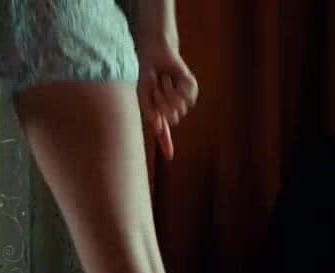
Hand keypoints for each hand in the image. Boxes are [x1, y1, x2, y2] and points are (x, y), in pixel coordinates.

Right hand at [136, 36, 198, 159]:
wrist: (155, 54)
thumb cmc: (146, 75)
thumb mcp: (143, 95)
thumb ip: (150, 112)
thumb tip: (159, 127)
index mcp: (160, 111)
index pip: (163, 131)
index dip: (166, 143)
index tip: (170, 156)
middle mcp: (173, 107)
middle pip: (171, 117)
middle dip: (160, 102)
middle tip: (155, 87)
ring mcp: (183, 97)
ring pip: (179, 106)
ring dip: (167, 92)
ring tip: (162, 80)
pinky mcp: (191, 87)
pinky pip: (187, 95)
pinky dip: (177, 85)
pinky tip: (172, 76)